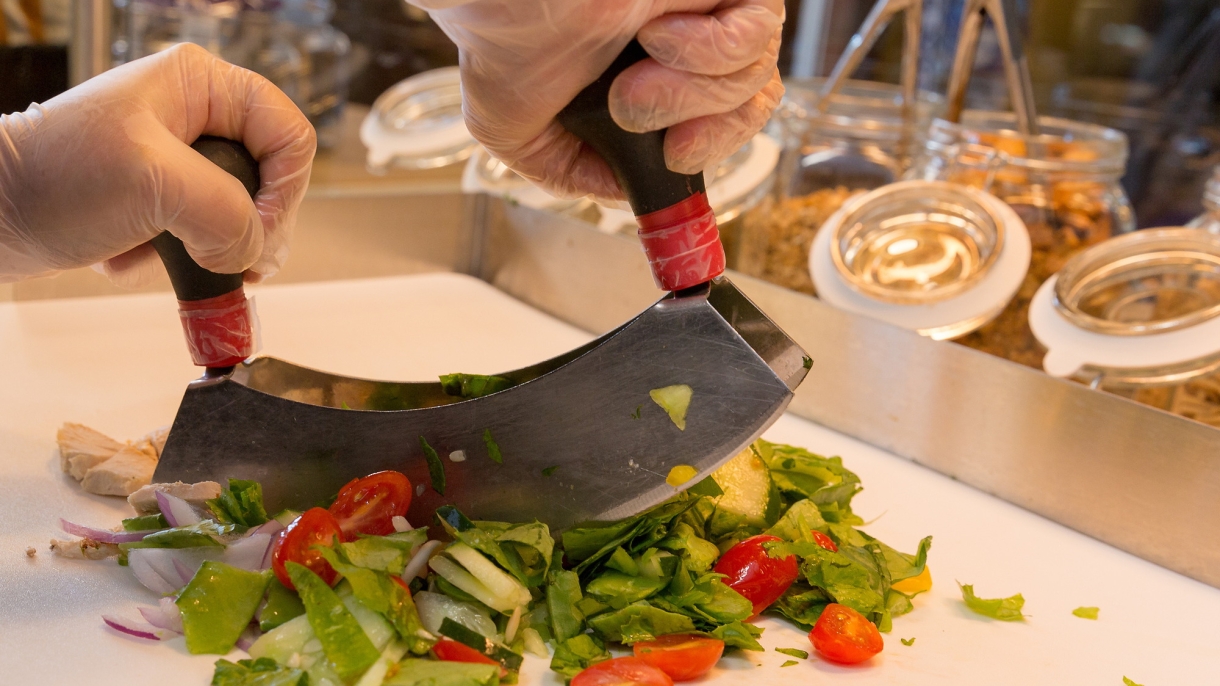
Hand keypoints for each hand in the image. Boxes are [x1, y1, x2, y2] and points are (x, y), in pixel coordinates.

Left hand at [0, 43, 315, 285]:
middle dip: (255, 229)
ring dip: (214, 250)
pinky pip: (203, 236)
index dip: (286, 190)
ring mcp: (177, 158)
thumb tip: (253, 252)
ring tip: (180, 263)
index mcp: (200, 85)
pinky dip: (180, 259)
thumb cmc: (49, 176)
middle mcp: (195, 116)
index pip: (289, 135)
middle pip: (271, 179)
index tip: (261, 233)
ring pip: (241, 215)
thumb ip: (226, 215)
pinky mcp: (158, 198)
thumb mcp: (154, 182)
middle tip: (237, 263)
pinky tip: (139, 255)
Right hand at [412, 0, 783, 200]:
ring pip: (756, 75)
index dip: (712, 149)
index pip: (727, 120)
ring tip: (632, 87)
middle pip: (755, 105)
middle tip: (667, 142)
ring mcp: (706, 9)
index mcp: (654, 78)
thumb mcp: (520, 137)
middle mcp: (687, 43)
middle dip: (711, 139)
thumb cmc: (502, 40)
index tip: (677, 166)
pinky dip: (710, 50)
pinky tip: (656, 38)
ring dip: (692, 97)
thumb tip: (628, 193)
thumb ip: (574, 173)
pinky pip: (758, 29)